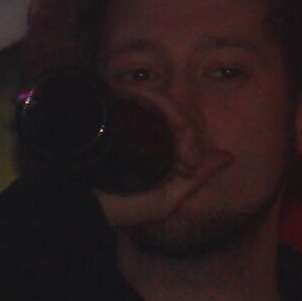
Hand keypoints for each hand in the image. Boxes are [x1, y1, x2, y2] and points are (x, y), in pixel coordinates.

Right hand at [91, 97, 228, 234]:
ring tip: (180, 148)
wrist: (74, 208)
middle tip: (187, 160)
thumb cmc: (116, 209)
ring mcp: (120, 113)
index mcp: (147, 143)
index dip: (191, 140)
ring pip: (158, 99)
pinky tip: (164, 117)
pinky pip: (138, 91)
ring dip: (177, 118)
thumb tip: (227, 156)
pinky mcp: (107, 104)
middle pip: (170, 111)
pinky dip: (156, 100)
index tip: (190, 164)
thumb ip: (196, 179)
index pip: (177, 127)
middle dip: (187, 131)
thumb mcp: (165, 199)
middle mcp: (134, 124)